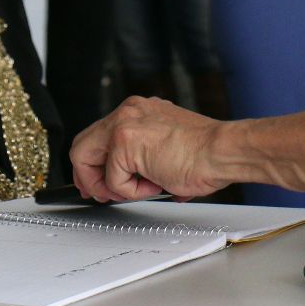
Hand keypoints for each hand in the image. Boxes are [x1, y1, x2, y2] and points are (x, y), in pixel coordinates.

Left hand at [70, 96, 225, 202]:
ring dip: (109, 185)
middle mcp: (128, 112)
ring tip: (140, 189)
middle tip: (100, 194)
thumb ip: (143, 160)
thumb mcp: (165, 151)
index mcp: (139, 111)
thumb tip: (133, 182)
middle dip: (87, 176)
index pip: (99, 135)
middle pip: (82, 144)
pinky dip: (131, 191)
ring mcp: (123, 124)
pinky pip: (113, 180)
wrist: (222, 152)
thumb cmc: (206, 154)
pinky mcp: (124, 142)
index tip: (98, 182)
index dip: (93, 164)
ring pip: (86, 160)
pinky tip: (155, 184)